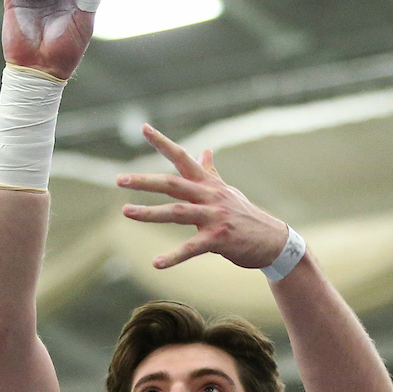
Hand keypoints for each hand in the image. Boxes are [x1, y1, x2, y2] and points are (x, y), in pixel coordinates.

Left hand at [116, 125, 288, 269]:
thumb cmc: (246, 216)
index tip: (143, 128)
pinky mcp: (218, 239)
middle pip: (172, 184)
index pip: (182, 157)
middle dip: (144, 181)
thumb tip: (204, 151)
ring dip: (149, 213)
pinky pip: (191, 248)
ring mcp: (214, 217)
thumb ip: (211, 173)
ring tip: (126, 212)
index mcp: (209, 184)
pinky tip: (155, 263)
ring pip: (176, 212)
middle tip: (119, 179)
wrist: (273, 241)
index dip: (162, 142)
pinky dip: (172, 256)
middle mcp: (210, 196)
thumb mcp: (227, 191)